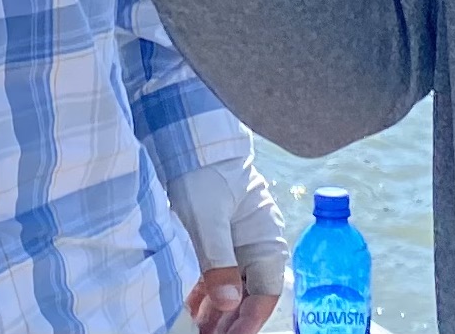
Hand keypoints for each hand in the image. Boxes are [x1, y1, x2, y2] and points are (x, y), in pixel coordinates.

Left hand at [171, 161, 284, 333]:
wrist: (188, 140)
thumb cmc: (205, 173)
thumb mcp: (208, 218)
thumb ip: (218, 260)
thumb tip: (227, 304)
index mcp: (265, 238)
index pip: (265, 292)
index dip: (249, 321)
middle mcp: (256, 244)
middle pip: (247, 295)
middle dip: (229, 322)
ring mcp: (237, 242)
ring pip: (230, 288)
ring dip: (216, 312)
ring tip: (198, 332)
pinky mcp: (218, 238)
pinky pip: (216, 274)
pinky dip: (206, 294)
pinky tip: (192, 311)